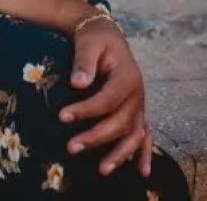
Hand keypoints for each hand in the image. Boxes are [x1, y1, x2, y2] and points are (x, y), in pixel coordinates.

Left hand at [60, 16, 153, 176]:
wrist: (106, 34)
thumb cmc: (95, 38)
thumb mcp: (88, 43)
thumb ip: (84, 62)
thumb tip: (77, 83)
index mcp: (128, 77)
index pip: (107, 100)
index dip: (86, 110)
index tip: (61, 117)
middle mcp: (138, 94)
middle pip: (119, 122)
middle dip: (96, 137)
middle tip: (71, 147)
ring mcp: (139, 105)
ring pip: (134, 135)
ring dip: (120, 154)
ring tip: (102, 170)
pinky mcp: (136, 110)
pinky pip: (145, 135)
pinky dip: (144, 153)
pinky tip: (143, 172)